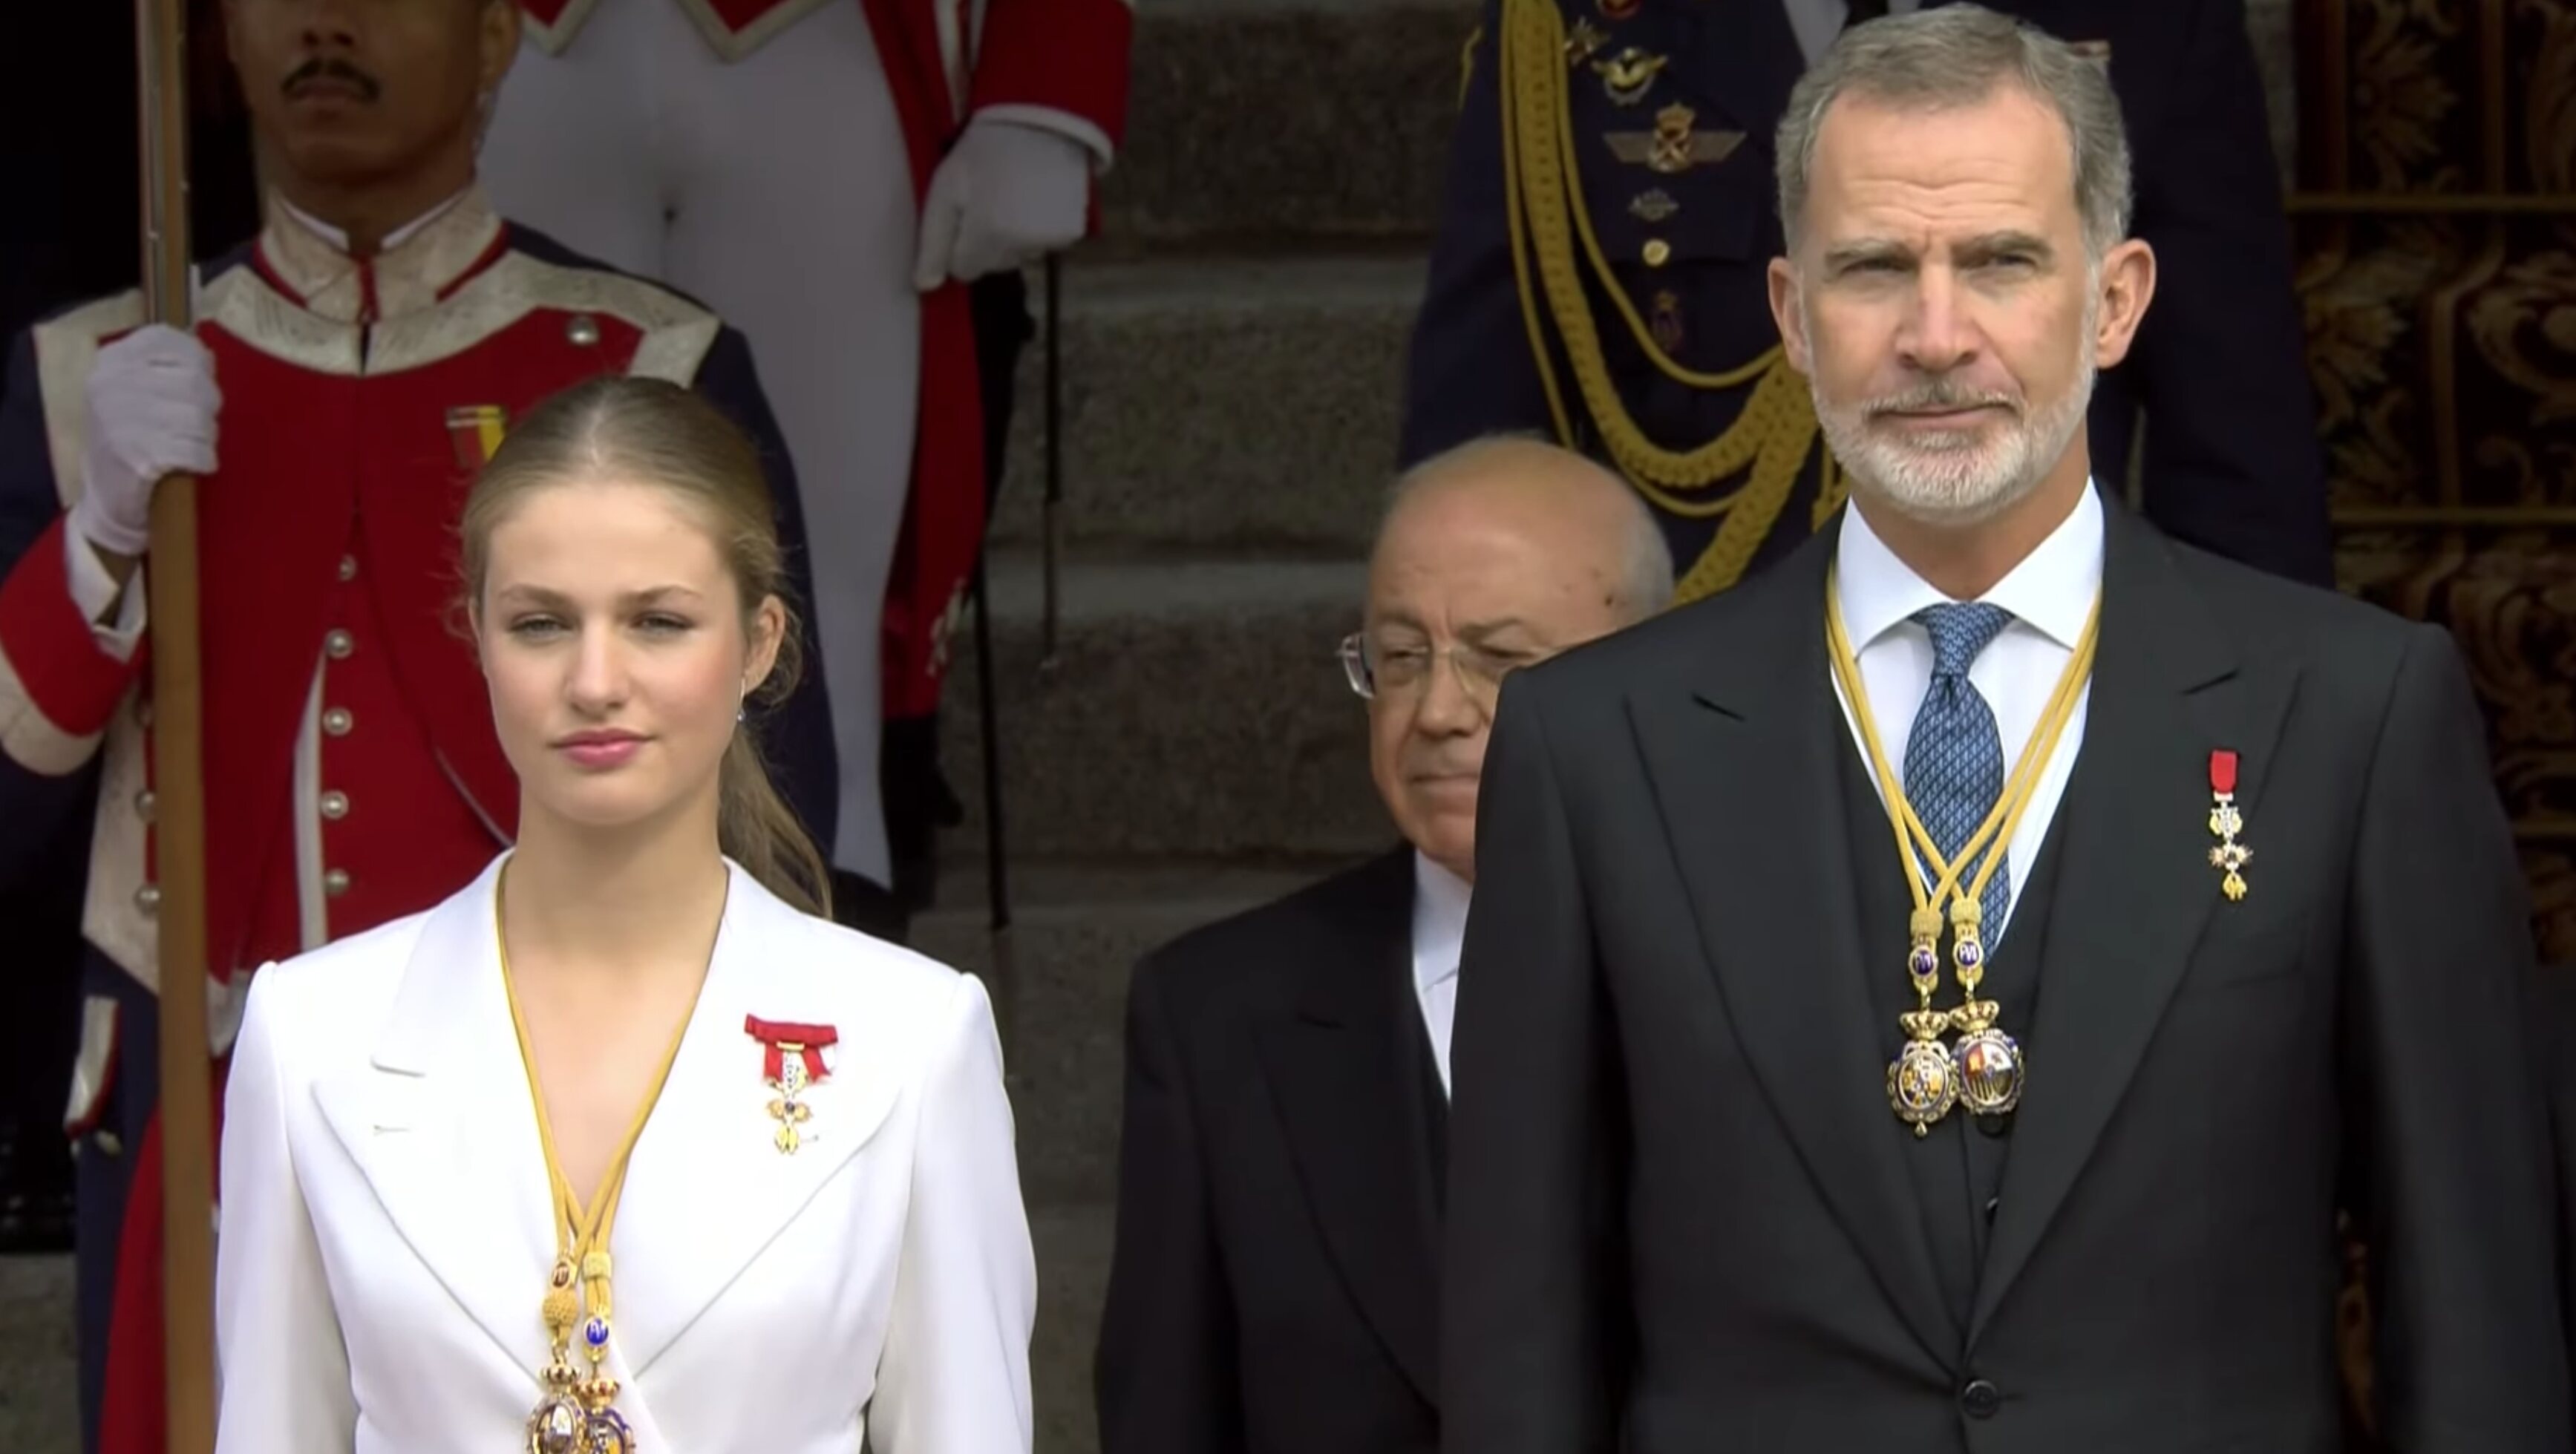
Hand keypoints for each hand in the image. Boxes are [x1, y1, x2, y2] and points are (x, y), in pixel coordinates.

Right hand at [68, 324, 219, 559]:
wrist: (108, 499)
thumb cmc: (131, 439)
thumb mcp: (133, 392)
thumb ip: (164, 368)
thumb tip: (205, 357)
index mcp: (111, 363)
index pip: (167, 341)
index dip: (195, 360)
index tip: (198, 378)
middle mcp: (111, 386)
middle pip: (192, 381)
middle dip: (206, 406)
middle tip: (198, 424)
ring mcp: (121, 421)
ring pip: (198, 416)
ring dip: (206, 436)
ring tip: (191, 445)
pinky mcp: (136, 456)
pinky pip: (194, 449)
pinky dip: (203, 459)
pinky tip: (195, 464)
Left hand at [912, 118, 1091, 290]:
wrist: (1041, 120)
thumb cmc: (985, 149)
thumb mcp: (946, 187)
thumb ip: (933, 240)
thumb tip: (925, 286)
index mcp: (987, 234)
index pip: (963, 269)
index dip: (958, 242)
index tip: (964, 211)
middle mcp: (1020, 246)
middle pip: (992, 264)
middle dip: (986, 241)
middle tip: (990, 197)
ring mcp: (1048, 242)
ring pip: (1019, 256)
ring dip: (1013, 236)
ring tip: (1014, 194)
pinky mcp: (1070, 233)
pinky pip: (1043, 245)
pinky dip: (1038, 229)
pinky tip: (1035, 198)